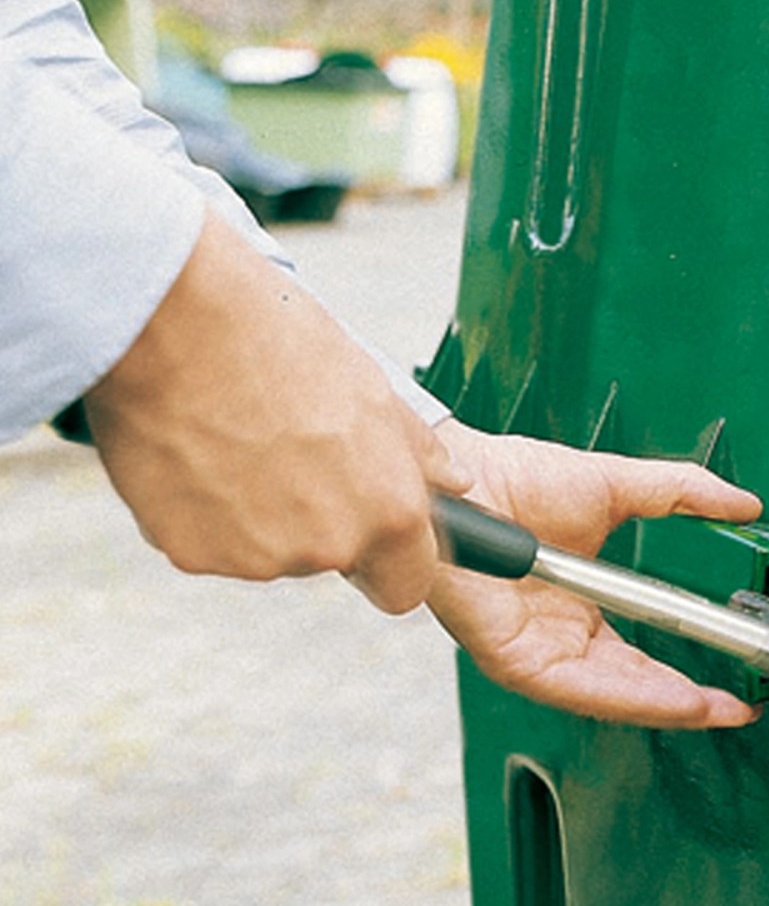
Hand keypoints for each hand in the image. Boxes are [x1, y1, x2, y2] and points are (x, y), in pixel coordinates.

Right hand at [85, 210, 472, 612]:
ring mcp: (259, 557)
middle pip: (332, 558)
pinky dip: (202, 512)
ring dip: (258, 514)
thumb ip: (417, 453)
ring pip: (268, 551)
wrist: (175, 321)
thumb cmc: (279, 342)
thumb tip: (455, 480)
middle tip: (287, 451)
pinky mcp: (192, 553)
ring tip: (236, 438)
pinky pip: (207, 544)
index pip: (407, 585)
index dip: (390, 561)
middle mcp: (330, 546)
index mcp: (388, 512)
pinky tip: (195, 453)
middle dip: (317, 521)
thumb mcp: (372, 390)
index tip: (373, 534)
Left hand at [428, 421, 763, 727]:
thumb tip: (742, 503)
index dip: (688, 670)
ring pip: (609, 695)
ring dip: (665, 705)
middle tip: (739, 708)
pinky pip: (577, 689)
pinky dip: (627, 696)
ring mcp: (536, 653)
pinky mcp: (514, 659)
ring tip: (713, 709)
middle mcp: (560, 638)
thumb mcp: (618, 486)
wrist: (462, 476)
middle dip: (687, 702)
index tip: (732, 678)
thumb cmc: (514, 479)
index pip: (641, 656)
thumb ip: (682, 495)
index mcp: (582, 606)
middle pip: (631, 686)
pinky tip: (668, 697)